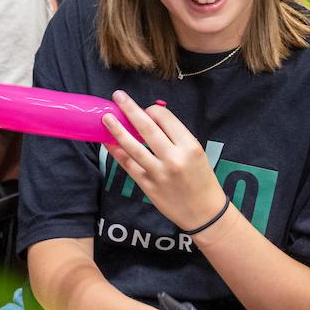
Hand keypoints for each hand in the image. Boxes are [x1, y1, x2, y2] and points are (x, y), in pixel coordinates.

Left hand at [102, 91, 227, 232]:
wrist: (204, 212)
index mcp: (189, 146)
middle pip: (147, 128)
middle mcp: (173, 158)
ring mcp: (158, 173)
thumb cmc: (201, 178)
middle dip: (130, 109)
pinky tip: (109, 142)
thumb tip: (149, 117)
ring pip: (132, 146)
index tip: (145, 109)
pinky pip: (128, 164)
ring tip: (106, 117)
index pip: (165, 118)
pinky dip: (117, 152)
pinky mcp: (147, 185)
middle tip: (117, 96)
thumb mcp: (196, 152)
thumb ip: (175, 136)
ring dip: (117, 129)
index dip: (151, 110)